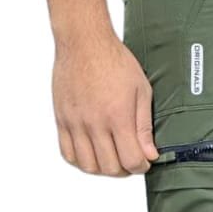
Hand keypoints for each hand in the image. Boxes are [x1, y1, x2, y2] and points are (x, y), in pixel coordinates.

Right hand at [52, 33, 159, 175]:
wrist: (84, 42)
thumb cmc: (114, 61)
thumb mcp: (141, 91)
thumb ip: (144, 127)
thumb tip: (150, 154)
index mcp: (117, 117)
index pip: (131, 160)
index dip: (141, 166)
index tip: (144, 160)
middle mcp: (95, 123)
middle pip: (110, 168)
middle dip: (125, 169)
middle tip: (130, 159)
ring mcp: (76, 123)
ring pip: (88, 165)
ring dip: (103, 168)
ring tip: (112, 157)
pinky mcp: (62, 119)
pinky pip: (67, 153)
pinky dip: (81, 160)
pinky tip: (92, 152)